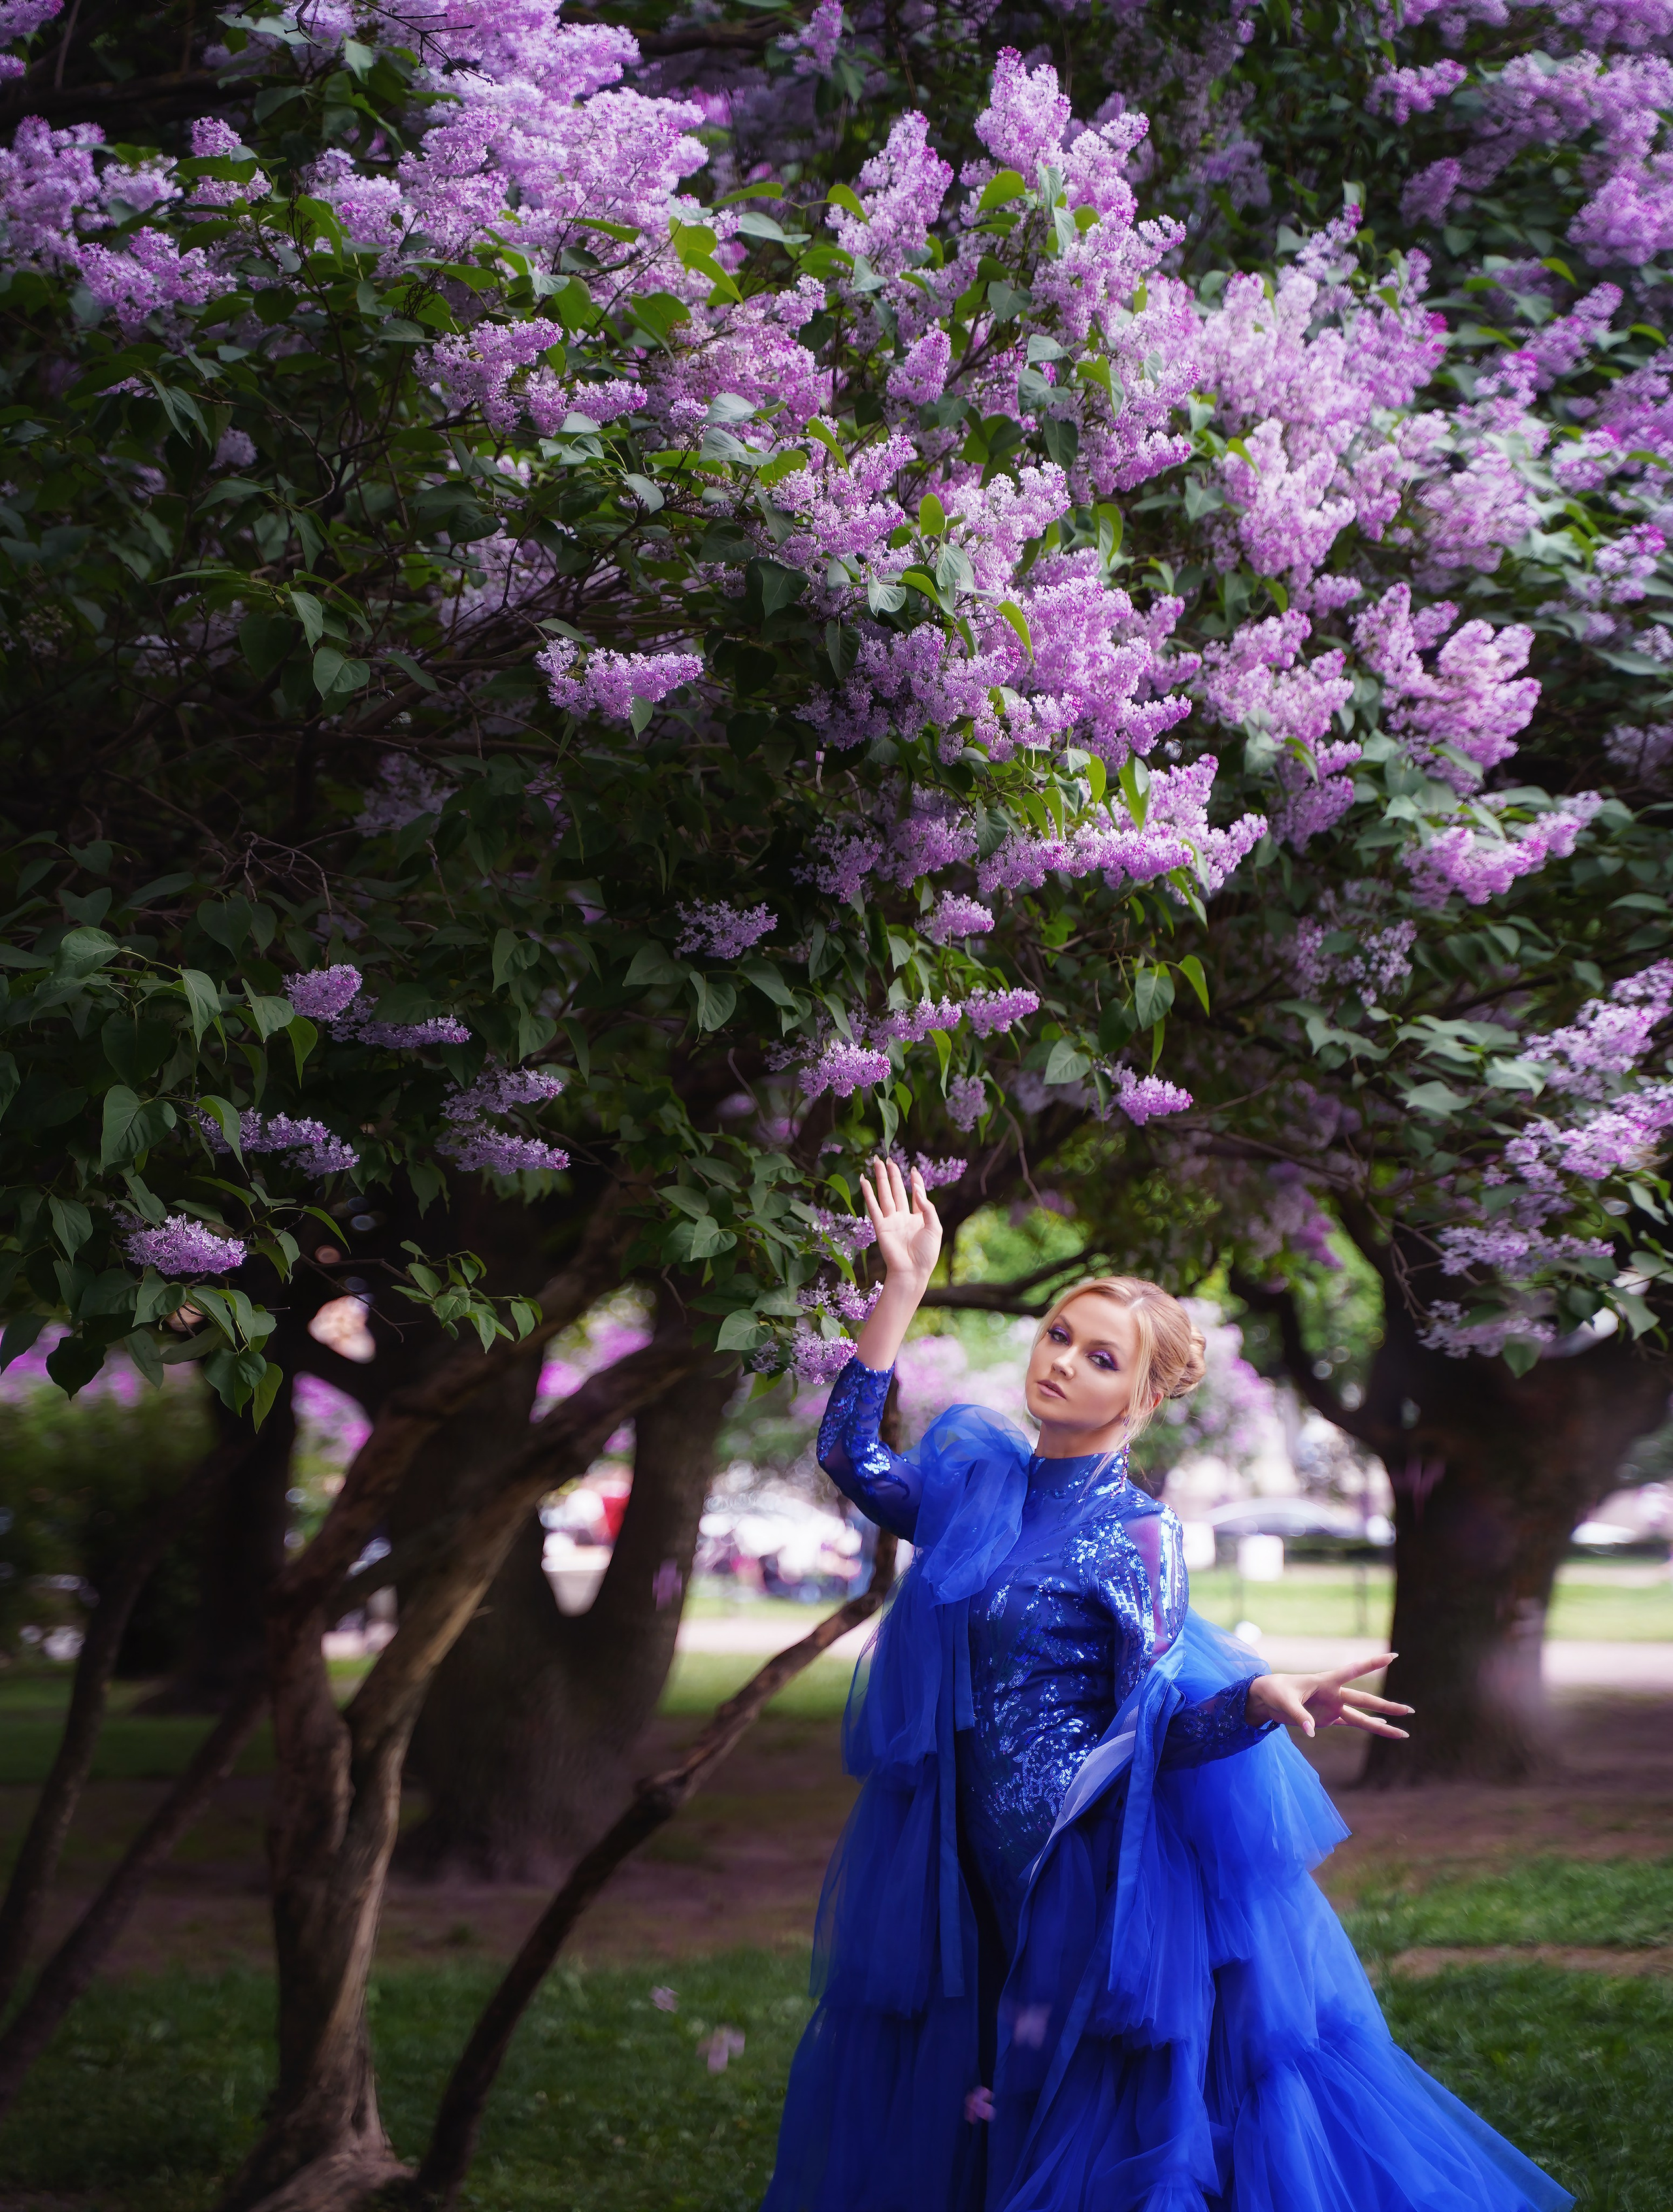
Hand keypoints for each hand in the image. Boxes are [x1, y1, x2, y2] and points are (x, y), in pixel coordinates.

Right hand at [859, 1157, 942, 1287]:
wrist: (912, 1272)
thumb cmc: (926, 1254)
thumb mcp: (934, 1227)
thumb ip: (927, 1207)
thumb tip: (916, 1189)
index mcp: (918, 1218)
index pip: (916, 1195)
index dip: (915, 1182)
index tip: (913, 1169)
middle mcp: (903, 1217)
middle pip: (897, 1190)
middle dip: (893, 1175)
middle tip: (887, 1159)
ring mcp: (891, 1221)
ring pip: (885, 1194)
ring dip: (881, 1178)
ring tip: (877, 1162)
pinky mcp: (880, 1226)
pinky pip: (873, 1206)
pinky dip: (868, 1193)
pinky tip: (865, 1181)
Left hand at [1244, 1653, 1412, 1740]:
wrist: (1267, 1698)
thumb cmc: (1275, 1692)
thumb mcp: (1284, 1702)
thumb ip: (1299, 1715)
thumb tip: (1311, 1732)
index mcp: (1326, 1681)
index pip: (1353, 1671)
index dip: (1372, 1664)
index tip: (1393, 1656)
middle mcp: (1334, 1694)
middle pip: (1365, 1701)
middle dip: (1387, 1706)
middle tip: (1410, 1710)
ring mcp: (1333, 1706)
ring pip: (1363, 1717)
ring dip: (1382, 1723)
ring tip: (1404, 1731)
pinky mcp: (1328, 1718)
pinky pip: (1353, 1723)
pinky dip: (1369, 1725)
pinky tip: (1384, 1727)